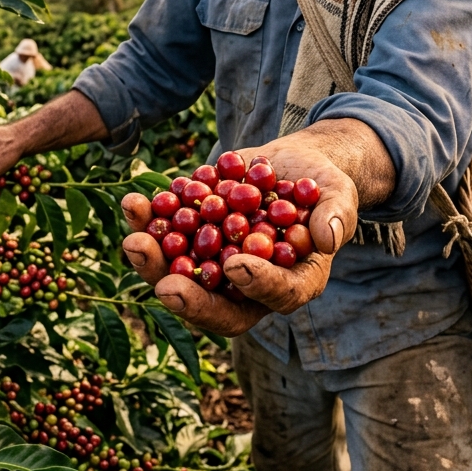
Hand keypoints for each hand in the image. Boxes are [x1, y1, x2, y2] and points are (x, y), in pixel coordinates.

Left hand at [121, 136, 358, 336]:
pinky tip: (134, 203)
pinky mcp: (192, 238)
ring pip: (179, 275)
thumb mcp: (338, 196)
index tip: (236, 265)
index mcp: (290, 284)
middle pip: (215, 303)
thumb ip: (336, 216)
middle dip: (187, 296)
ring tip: (132, 238)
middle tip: (165, 284)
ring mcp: (215, 264)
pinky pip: (164, 237)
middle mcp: (247, 286)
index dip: (256, 285)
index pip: (274, 296)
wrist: (292, 167)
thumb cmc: (323, 187)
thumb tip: (328, 238)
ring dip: (152, 262)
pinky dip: (147, 222)